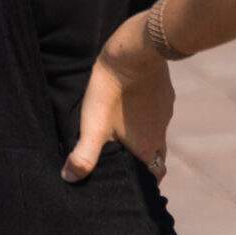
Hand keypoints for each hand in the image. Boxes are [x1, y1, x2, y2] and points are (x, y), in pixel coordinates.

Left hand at [61, 17, 174, 184]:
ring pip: (157, 130)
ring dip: (145, 133)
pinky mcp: (165, 91)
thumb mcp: (93, 125)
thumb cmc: (110, 90)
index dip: (146, 182)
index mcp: (146, 147)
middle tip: (126, 156)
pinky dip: (147, 111)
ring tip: (125, 127)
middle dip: (145, 160)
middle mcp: (161, 132)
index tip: (134, 181)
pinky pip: (158, 108)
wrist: (133, 52)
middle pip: (157, 155)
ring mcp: (165, 111)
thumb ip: (83, 155)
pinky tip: (132, 100)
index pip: (155, 175)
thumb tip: (70, 178)